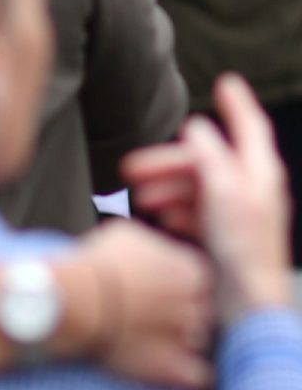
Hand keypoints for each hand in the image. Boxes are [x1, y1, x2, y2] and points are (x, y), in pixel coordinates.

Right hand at [68, 219, 214, 389]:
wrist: (75, 299)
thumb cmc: (97, 265)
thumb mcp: (129, 236)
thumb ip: (156, 246)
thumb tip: (156, 251)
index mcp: (193, 273)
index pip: (200, 281)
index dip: (177, 284)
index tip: (157, 287)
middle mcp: (198, 305)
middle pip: (202, 311)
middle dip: (181, 312)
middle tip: (150, 312)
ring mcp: (189, 339)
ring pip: (201, 341)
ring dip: (182, 340)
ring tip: (150, 337)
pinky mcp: (175, 370)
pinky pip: (199, 377)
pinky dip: (189, 374)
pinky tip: (170, 367)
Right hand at [124, 74, 292, 322]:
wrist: (247, 306)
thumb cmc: (242, 252)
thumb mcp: (223, 193)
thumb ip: (209, 155)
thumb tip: (197, 127)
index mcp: (258, 175)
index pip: (250, 128)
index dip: (237, 104)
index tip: (225, 83)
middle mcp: (251, 190)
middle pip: (207, 160)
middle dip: (168, 162)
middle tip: (130, 170)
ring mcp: (238, 213)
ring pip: (197, 186)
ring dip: (167, 188)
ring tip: (141, 200)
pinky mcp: (225, 236)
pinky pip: (195, 211)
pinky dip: (176, 209)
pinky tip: (160, 218)